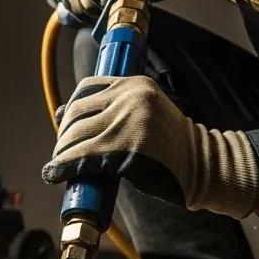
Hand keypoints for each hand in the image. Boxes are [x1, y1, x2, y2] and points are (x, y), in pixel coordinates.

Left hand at [42, 75, 258, 218]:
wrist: (204, 166)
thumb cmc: (173, 146)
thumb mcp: (148, 113)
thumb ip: (115, 109)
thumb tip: (61, 113)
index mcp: (136, 84)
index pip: (86, 88)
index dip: (69, 109)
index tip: (63, 125)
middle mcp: (131, 98)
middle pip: (77, 113)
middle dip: (62, 135)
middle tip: (60, 152)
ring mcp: (129, 124)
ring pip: (76, 136)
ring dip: (60, 153)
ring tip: (56, 166)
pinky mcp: (126, 151)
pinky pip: (84, 158)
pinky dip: (63, 168)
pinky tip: (54, 174)